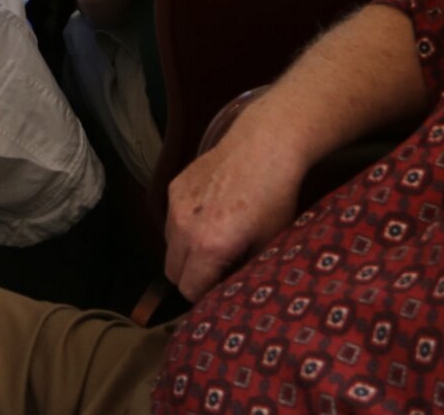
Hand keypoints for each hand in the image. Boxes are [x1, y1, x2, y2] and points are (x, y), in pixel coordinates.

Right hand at [163, 122, 305, 300]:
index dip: (205, 296)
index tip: (222, 290)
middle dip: (191, 277)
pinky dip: (184, 226)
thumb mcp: (269, 243)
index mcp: (207, 246)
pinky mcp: (173, 187)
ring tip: (214, 241)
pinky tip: (210, 214)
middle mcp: (183, 227)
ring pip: (169, 245)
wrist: (263, 147)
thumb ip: (244, 271)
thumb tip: (234, 289)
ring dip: (185, 252)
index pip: (189, 289)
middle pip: (172, 271)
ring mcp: (174, 205)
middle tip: (217, 270)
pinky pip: (170, 219)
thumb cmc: (275, 198)